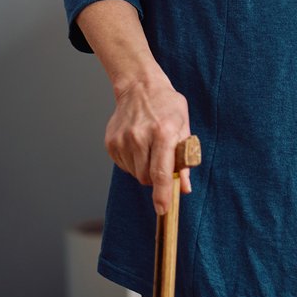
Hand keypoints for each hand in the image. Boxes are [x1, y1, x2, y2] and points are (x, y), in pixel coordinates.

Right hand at [104, 73, 191, 215]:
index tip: (162, 209)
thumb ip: (184, 160)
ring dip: (144, 169)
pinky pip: (124, 166)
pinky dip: (133, 162)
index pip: (161, 171)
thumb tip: (184, 188)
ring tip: (150, 148)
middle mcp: (140, 137)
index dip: (162, 193)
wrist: (140, 87)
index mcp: (163, 132)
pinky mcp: (111, 143)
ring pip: (135, 174)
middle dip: (156, 178)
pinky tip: (138, 145)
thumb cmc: (167, 107)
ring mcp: (123, 140)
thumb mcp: (183, 127)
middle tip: (162, 161)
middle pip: (147, 177)